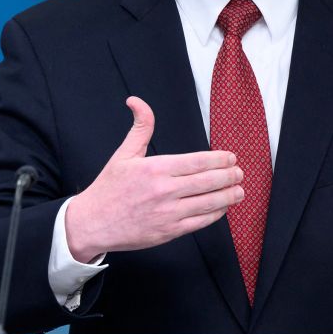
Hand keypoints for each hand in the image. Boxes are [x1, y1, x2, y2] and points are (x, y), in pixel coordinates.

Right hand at [64, 96, 244, 262]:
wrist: (93, 223)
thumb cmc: (109, 188)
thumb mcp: (123, 154)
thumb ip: (140, 127)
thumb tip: (137, 101)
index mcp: (155, 169)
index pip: (198, 161)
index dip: (220, 159)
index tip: (231, 157)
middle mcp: (165, 191)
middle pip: (209, 181)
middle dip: (230, 176)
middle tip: (239, 172)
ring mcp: (169, 213)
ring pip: (209, 203)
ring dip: (229, 196)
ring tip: (239, 190)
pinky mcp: (169, 232)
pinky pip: (201, 222)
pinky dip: (216, 214)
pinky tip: (222, 207)